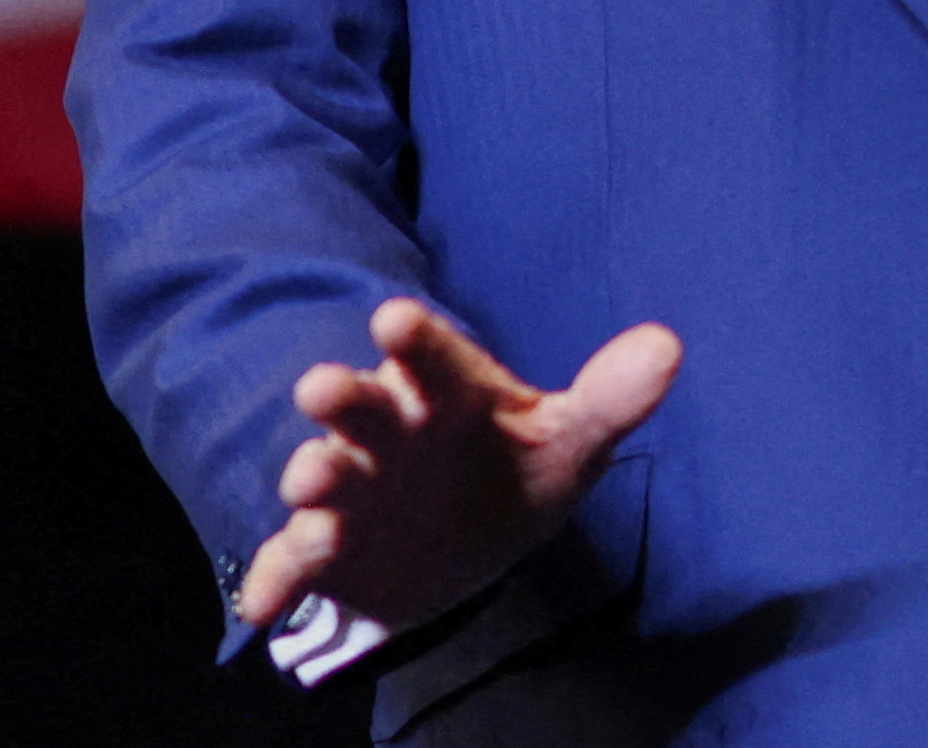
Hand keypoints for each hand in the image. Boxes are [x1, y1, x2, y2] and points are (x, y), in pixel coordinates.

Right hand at [236, 300, 681, 635]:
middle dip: (343, 397)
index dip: (414, 340)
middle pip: (362, 408)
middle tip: (322, 388)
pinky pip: (291, 564)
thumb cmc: (513, 468)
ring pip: (324, 477)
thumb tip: (669, 346)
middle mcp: (388, 431)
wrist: (463, 541)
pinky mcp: (326, 553)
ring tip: (310, 482)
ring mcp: (351, 491)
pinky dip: (274, 581)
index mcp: (444, 392)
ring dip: (312, 478)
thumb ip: (611, 397)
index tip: (396, 320)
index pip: (431, 358)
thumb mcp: (569, 439)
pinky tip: (258, 608)